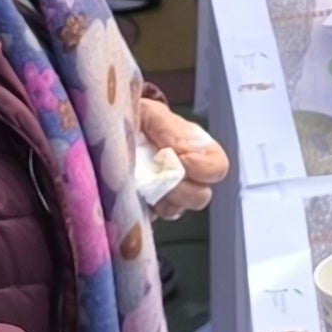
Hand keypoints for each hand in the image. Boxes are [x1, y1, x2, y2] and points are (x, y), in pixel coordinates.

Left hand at [134, 86, 230, 219]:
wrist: (113, 132)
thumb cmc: (138, 119)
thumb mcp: (150, 114)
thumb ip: (166, 127)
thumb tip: (181, 150)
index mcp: (197, 150)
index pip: (218, 167)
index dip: (205, 168)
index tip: (183, 159)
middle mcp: (189, 176)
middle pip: (202, 196)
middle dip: (182, 189)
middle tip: (161, 176)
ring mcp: (171, 195)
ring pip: (179, 209)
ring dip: (163, 199)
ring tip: (145, 183)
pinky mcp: (151, 207)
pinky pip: (156, 217)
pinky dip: (148, 208)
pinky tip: (137, 192)